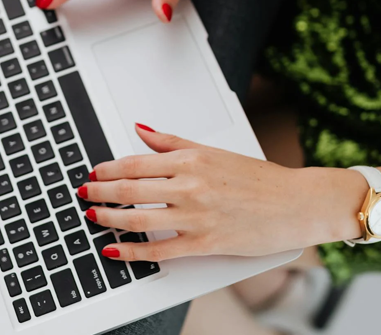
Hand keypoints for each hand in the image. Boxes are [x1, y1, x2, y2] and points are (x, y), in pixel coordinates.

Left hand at [78, 124, 365, 261]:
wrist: (297, 203)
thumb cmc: (260, 179)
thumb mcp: (215, 151)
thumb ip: (174, 142)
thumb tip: (142, 129)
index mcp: (191, 159)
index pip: (136, 163)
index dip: (108, 170)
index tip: (93, 174)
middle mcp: (190, 186)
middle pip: (130, 189)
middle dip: (100, 193)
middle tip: (83, 195)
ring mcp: (196, 216)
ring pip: (138, 219)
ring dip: (109, 219)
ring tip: (93, 218)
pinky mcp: (205, 244)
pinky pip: (159, 251)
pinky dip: (132, 252)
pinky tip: (115, 249)